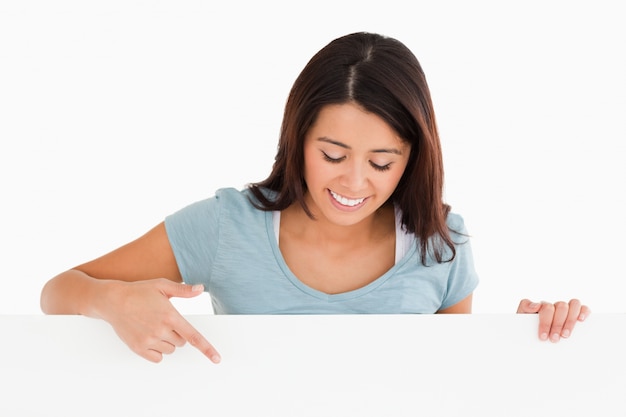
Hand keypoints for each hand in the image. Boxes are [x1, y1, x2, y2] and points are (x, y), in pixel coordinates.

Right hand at [97, 278, 220, 362]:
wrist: (112, 301)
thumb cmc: (139, 291)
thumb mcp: (162, 286)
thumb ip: (183, 290)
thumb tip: (200, 288)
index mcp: (170, 316)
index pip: (193, 337)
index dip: (207, 349)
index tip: (217, 359)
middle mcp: (161, 330)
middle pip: (182, 342)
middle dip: (178, 333)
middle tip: (164, 320)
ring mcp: (149, 340)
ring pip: (170, 350)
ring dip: (167, 342)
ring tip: (154, 326)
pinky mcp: (138, 348)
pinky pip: (157, 358)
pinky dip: (157, 351)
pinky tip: (149, 337)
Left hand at [517, 298, 590, 341]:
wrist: (529, 339)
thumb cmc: (528, 331)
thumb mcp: (522, 322)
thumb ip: (525, 309)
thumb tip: (536, 305)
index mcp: (540, 306)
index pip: (546, 307)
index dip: (545, 322)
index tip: (543, 337)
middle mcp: (554, 306)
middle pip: (561, 306)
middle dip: (558, 324)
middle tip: (554, 339)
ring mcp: (565, 309)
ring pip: (573, 304)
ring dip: (570, 320)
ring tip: (565, 336)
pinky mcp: (576, 314)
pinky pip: (583, 307)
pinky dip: (584, 311)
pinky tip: (581, 320)